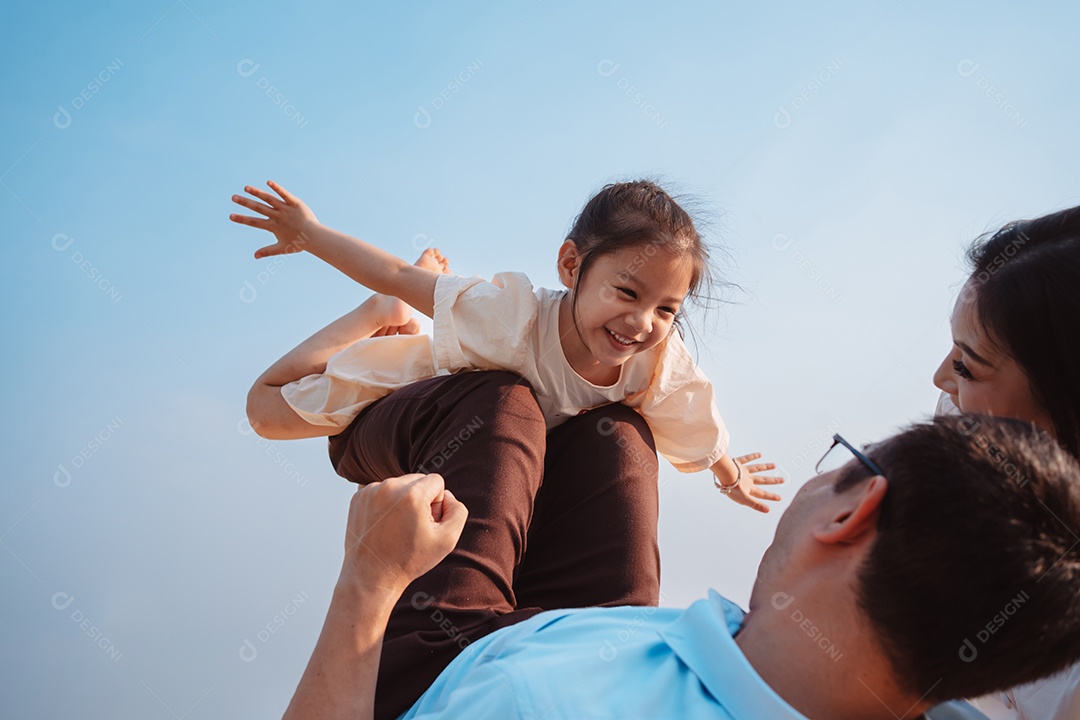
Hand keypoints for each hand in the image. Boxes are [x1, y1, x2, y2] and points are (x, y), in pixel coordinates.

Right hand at [229, 180, 319, 258]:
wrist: (315, 237)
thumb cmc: (299, 243)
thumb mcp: (282, 248)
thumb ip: (267, 251)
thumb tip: (255, 256)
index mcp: (273, 226)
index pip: (254, 222)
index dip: (242, 219)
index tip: (230, 216)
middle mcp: (277, 216)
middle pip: (258, 208)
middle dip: (245, 203)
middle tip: (233, 197)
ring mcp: (286, 209)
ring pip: (269, 199)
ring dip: (257, 193)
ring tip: (246, 188)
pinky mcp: (295, 203)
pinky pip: (285, 194)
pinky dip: (277, 188)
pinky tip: (268, 182)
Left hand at [341, 473, 467, 592]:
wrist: (371, 577)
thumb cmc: (409, 561)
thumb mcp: (447, 540)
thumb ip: (457, 510)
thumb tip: (446, 495)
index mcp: (412, 495)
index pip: (436, 481)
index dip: (436, 503)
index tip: (426, 522)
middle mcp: (389, 487)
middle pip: (417, 480)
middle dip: (420, 499)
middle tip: (412, 526)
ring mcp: (370, 491)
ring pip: (399, 484)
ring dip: (402, 500)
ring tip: (397, 527)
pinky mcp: (358, 497)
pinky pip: (381, 490)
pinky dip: (385, 503)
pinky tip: (384, 524)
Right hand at [715, 452, 783, 512]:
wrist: (722, 474)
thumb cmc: (731, 488)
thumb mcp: (744, 499)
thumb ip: (755, 504)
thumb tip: (768, 511)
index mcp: (748, 489)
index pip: (762, 493)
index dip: (771, 496)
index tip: (780, 498)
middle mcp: (747, 480)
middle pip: (762, 480)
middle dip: (773, 481)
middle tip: (783, 480)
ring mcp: (742, 471)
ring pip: (757, 469)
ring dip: (766, 467)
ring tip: (775, 465)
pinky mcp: (737, 463)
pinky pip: (746, 459)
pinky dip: (752, 456)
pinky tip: (759, 454)